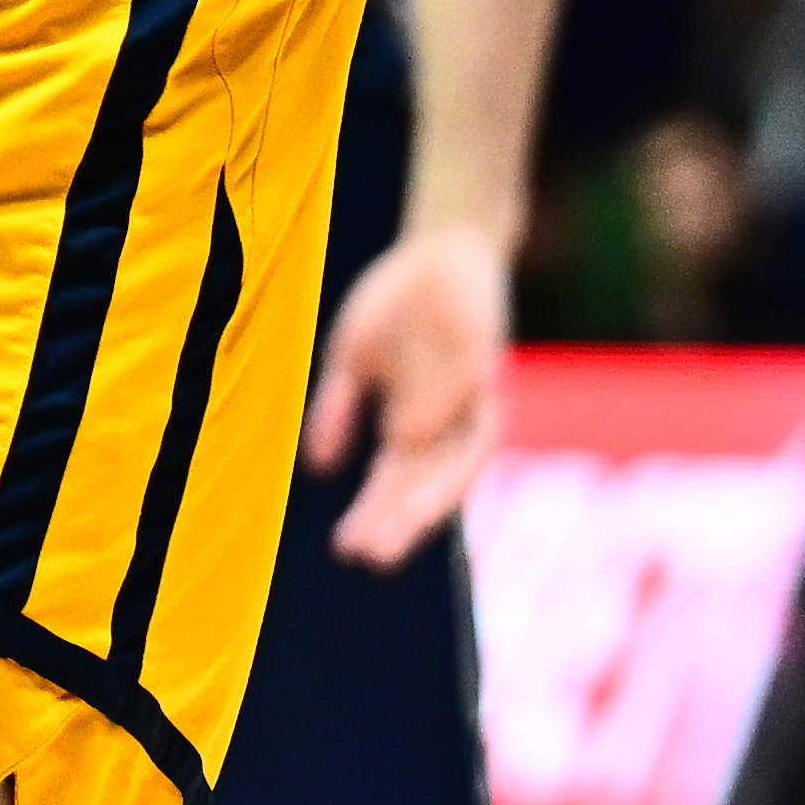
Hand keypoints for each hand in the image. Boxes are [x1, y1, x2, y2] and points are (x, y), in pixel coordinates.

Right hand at [301, 220, 512, 566]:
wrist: (443, 248)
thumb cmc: (398, 305)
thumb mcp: (353, 357)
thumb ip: (338, 409)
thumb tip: (318, 469)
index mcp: (412, 428)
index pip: (393, 485)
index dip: (373, 518)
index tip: (346, 550)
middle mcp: (447, 423)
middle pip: (430, 486)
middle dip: (403, 522)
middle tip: (375, 556)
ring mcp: (471, 397)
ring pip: (461, 459)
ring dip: (433, 493)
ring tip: (403, 519)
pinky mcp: (486, 361)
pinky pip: (470, 397)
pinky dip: (440, 415)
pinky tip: (407, 432)